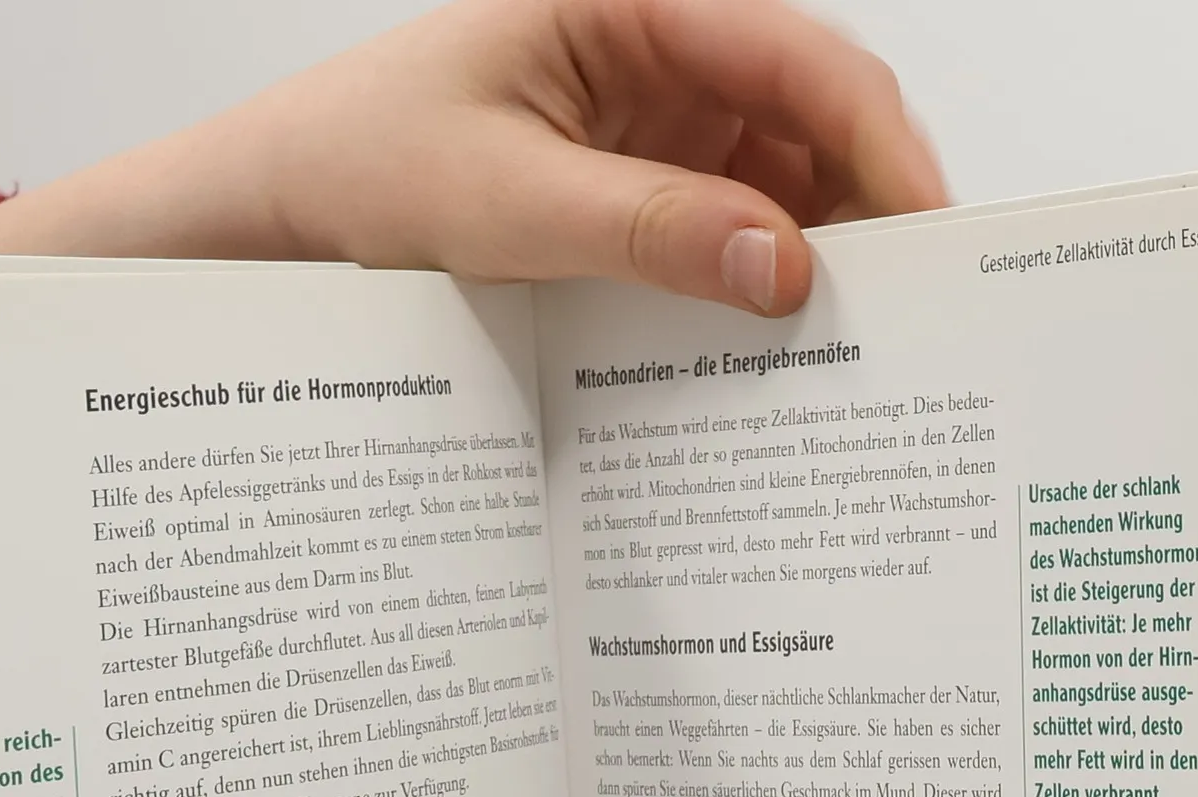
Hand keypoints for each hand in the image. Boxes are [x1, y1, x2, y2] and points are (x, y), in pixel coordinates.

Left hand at [0, 0, 944, 313]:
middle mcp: (657, 59)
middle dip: (864, 217)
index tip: (929, 244)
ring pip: (777, 193)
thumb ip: (645, 230)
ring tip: (847, 360)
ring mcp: (649, 133)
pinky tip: (766, 357)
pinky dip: (750, 294)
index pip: (802, 63)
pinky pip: (721, 240)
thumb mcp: (500, 201)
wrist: (268, 219)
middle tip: (907, 325)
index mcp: (633, 6)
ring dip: (813, 266)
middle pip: (810, 128)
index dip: (883, 149)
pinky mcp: (629, 201)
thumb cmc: (352, 164)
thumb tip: (783, 269)